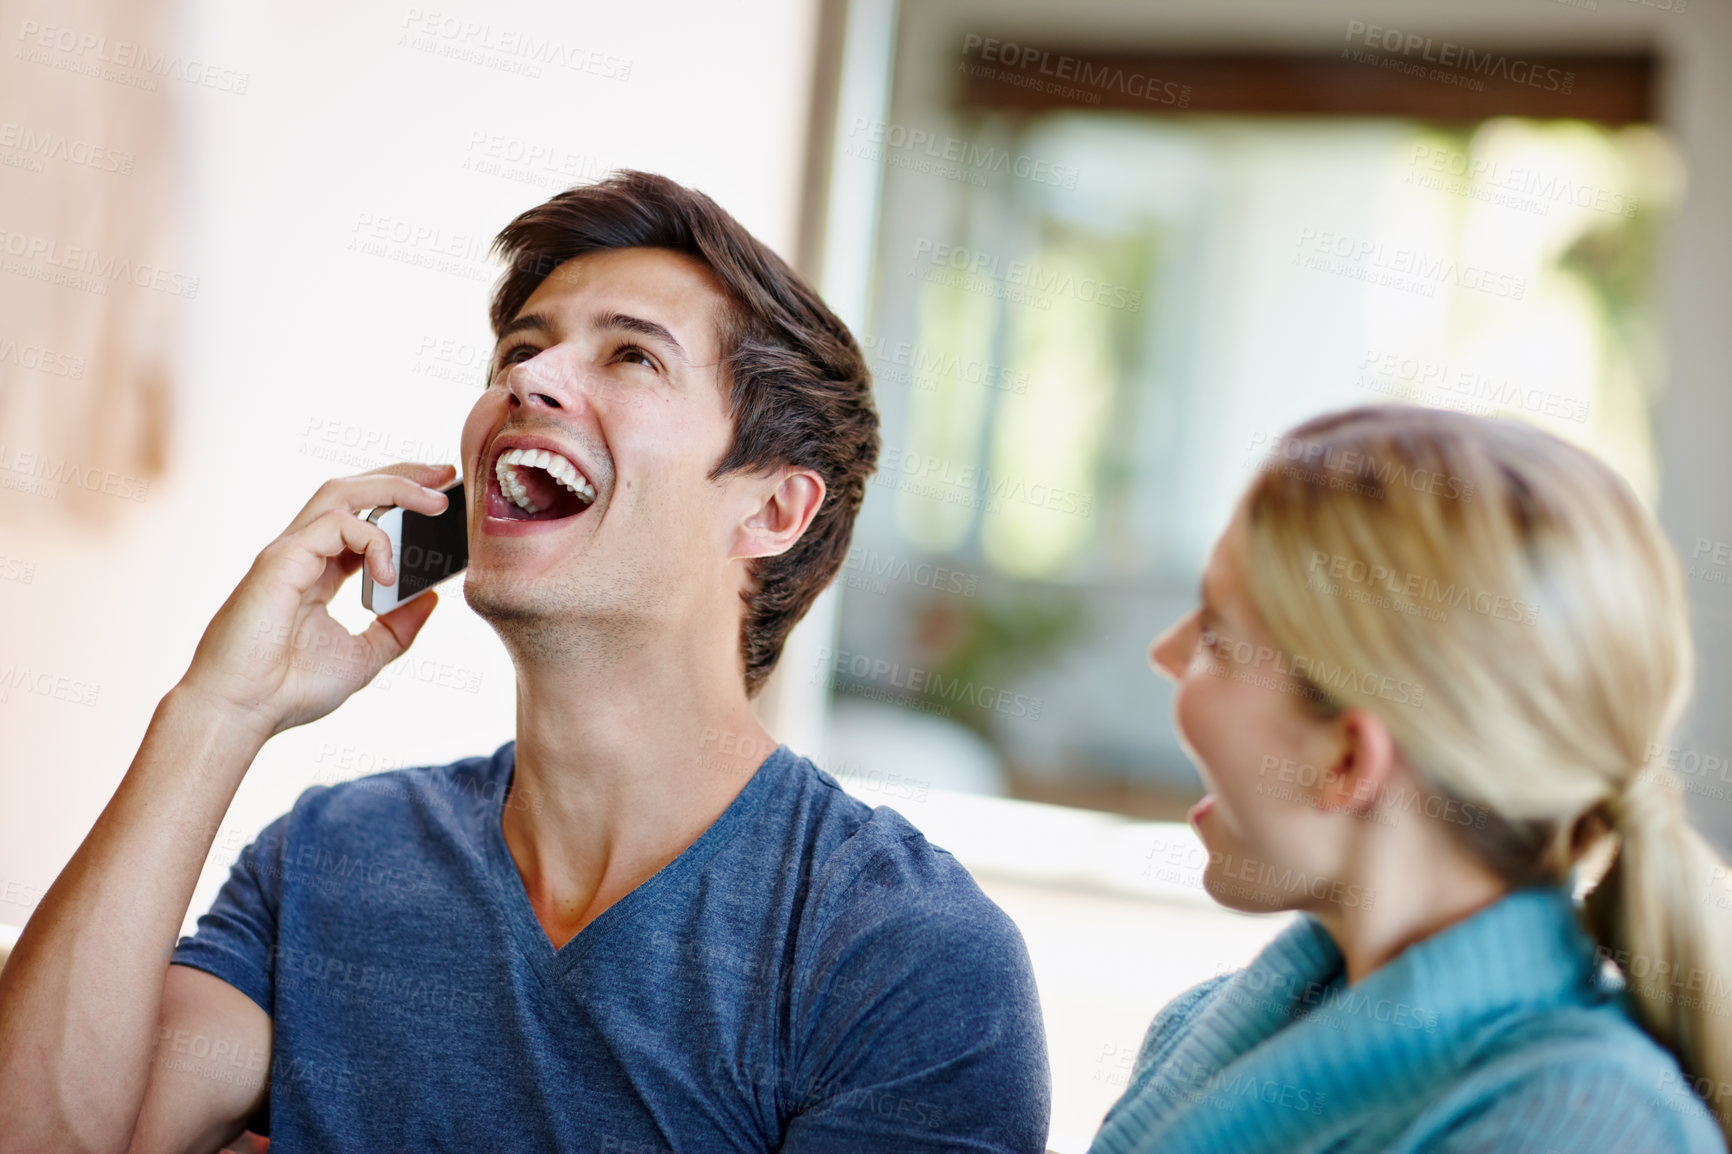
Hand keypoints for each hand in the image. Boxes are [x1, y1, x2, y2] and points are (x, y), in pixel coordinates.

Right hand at [177, 462, 457, 739]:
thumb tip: (431, 598)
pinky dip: (373, 540)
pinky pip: (336, 524)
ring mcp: (288, 552)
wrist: (241, 712)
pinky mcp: (281, 560)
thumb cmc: (289, 690)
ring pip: (341, 493)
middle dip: (401, 476)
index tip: (442, 502)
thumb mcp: (364, 657)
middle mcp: (301, 553)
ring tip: (435, 500)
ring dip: (392, 488)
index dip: (399, 503)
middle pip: (351, 491)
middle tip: (446, 476)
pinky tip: (389, 573)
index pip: (361, 519)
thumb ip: (397, 627)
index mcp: (318, 572)